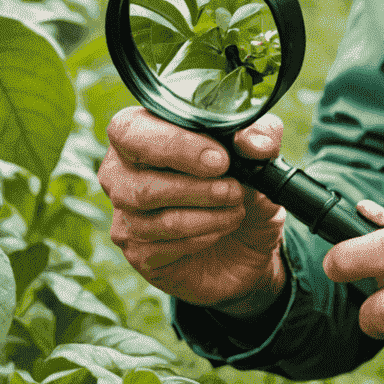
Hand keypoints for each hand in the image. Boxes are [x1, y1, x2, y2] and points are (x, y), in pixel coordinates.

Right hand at [99, 106, 286, 313]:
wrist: (251, 241)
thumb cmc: (244, 186)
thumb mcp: (261, 156)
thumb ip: (261, 138)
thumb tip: (252, 143)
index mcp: (142, 133)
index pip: (129, 130)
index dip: (173, 144)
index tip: (220, 159)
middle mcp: (122, 174)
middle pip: (138, 182)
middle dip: (196, 187)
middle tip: (235, 189)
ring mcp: (126, 217)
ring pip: (155, 219)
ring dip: (207, 215)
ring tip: (237, 208)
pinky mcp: (138, 253)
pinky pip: (162, 247)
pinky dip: (202, 237)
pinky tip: (221, 229)